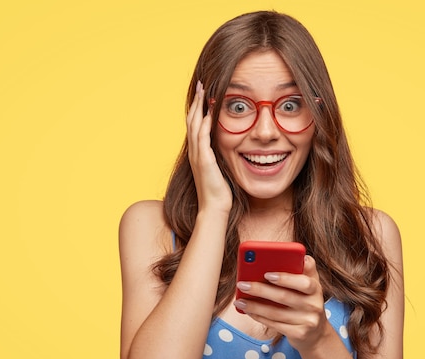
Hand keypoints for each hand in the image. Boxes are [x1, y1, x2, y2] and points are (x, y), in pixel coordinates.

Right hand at [187, 81, 231, 213]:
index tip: (204, 94)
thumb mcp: (220, 168)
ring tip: (203, 92)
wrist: (215, 208)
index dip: (198, 109)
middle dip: (197, 102)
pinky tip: (210, 113)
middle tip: (201, 85)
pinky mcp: (204, 161)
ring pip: (195, 126)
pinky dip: (205, 125)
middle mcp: (195, 152)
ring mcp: (198, 156)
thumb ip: (220, 156)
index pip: (196, 125)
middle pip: (192, 120)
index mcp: (199, 152)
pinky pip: (203, 139)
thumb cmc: (220, 191)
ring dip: (199, 107)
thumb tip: (231, 146)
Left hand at [234, 256, 329, 351]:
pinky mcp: (299, 334)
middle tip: (242, 284)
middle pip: (284, 297)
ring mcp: (308, 321)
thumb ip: (302, 269)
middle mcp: (314, 305)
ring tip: (239, 301)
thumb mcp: (308, 285)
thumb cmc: (306, 302)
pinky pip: (274, 324)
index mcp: (316, 288)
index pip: (304, 282)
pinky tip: (248, 311)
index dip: (285, 278)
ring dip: (254, 306)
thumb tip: (288, 253)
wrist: (316, 333)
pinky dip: (259, 317)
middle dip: (260, 290)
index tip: (267, 274)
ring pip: (276, 313)